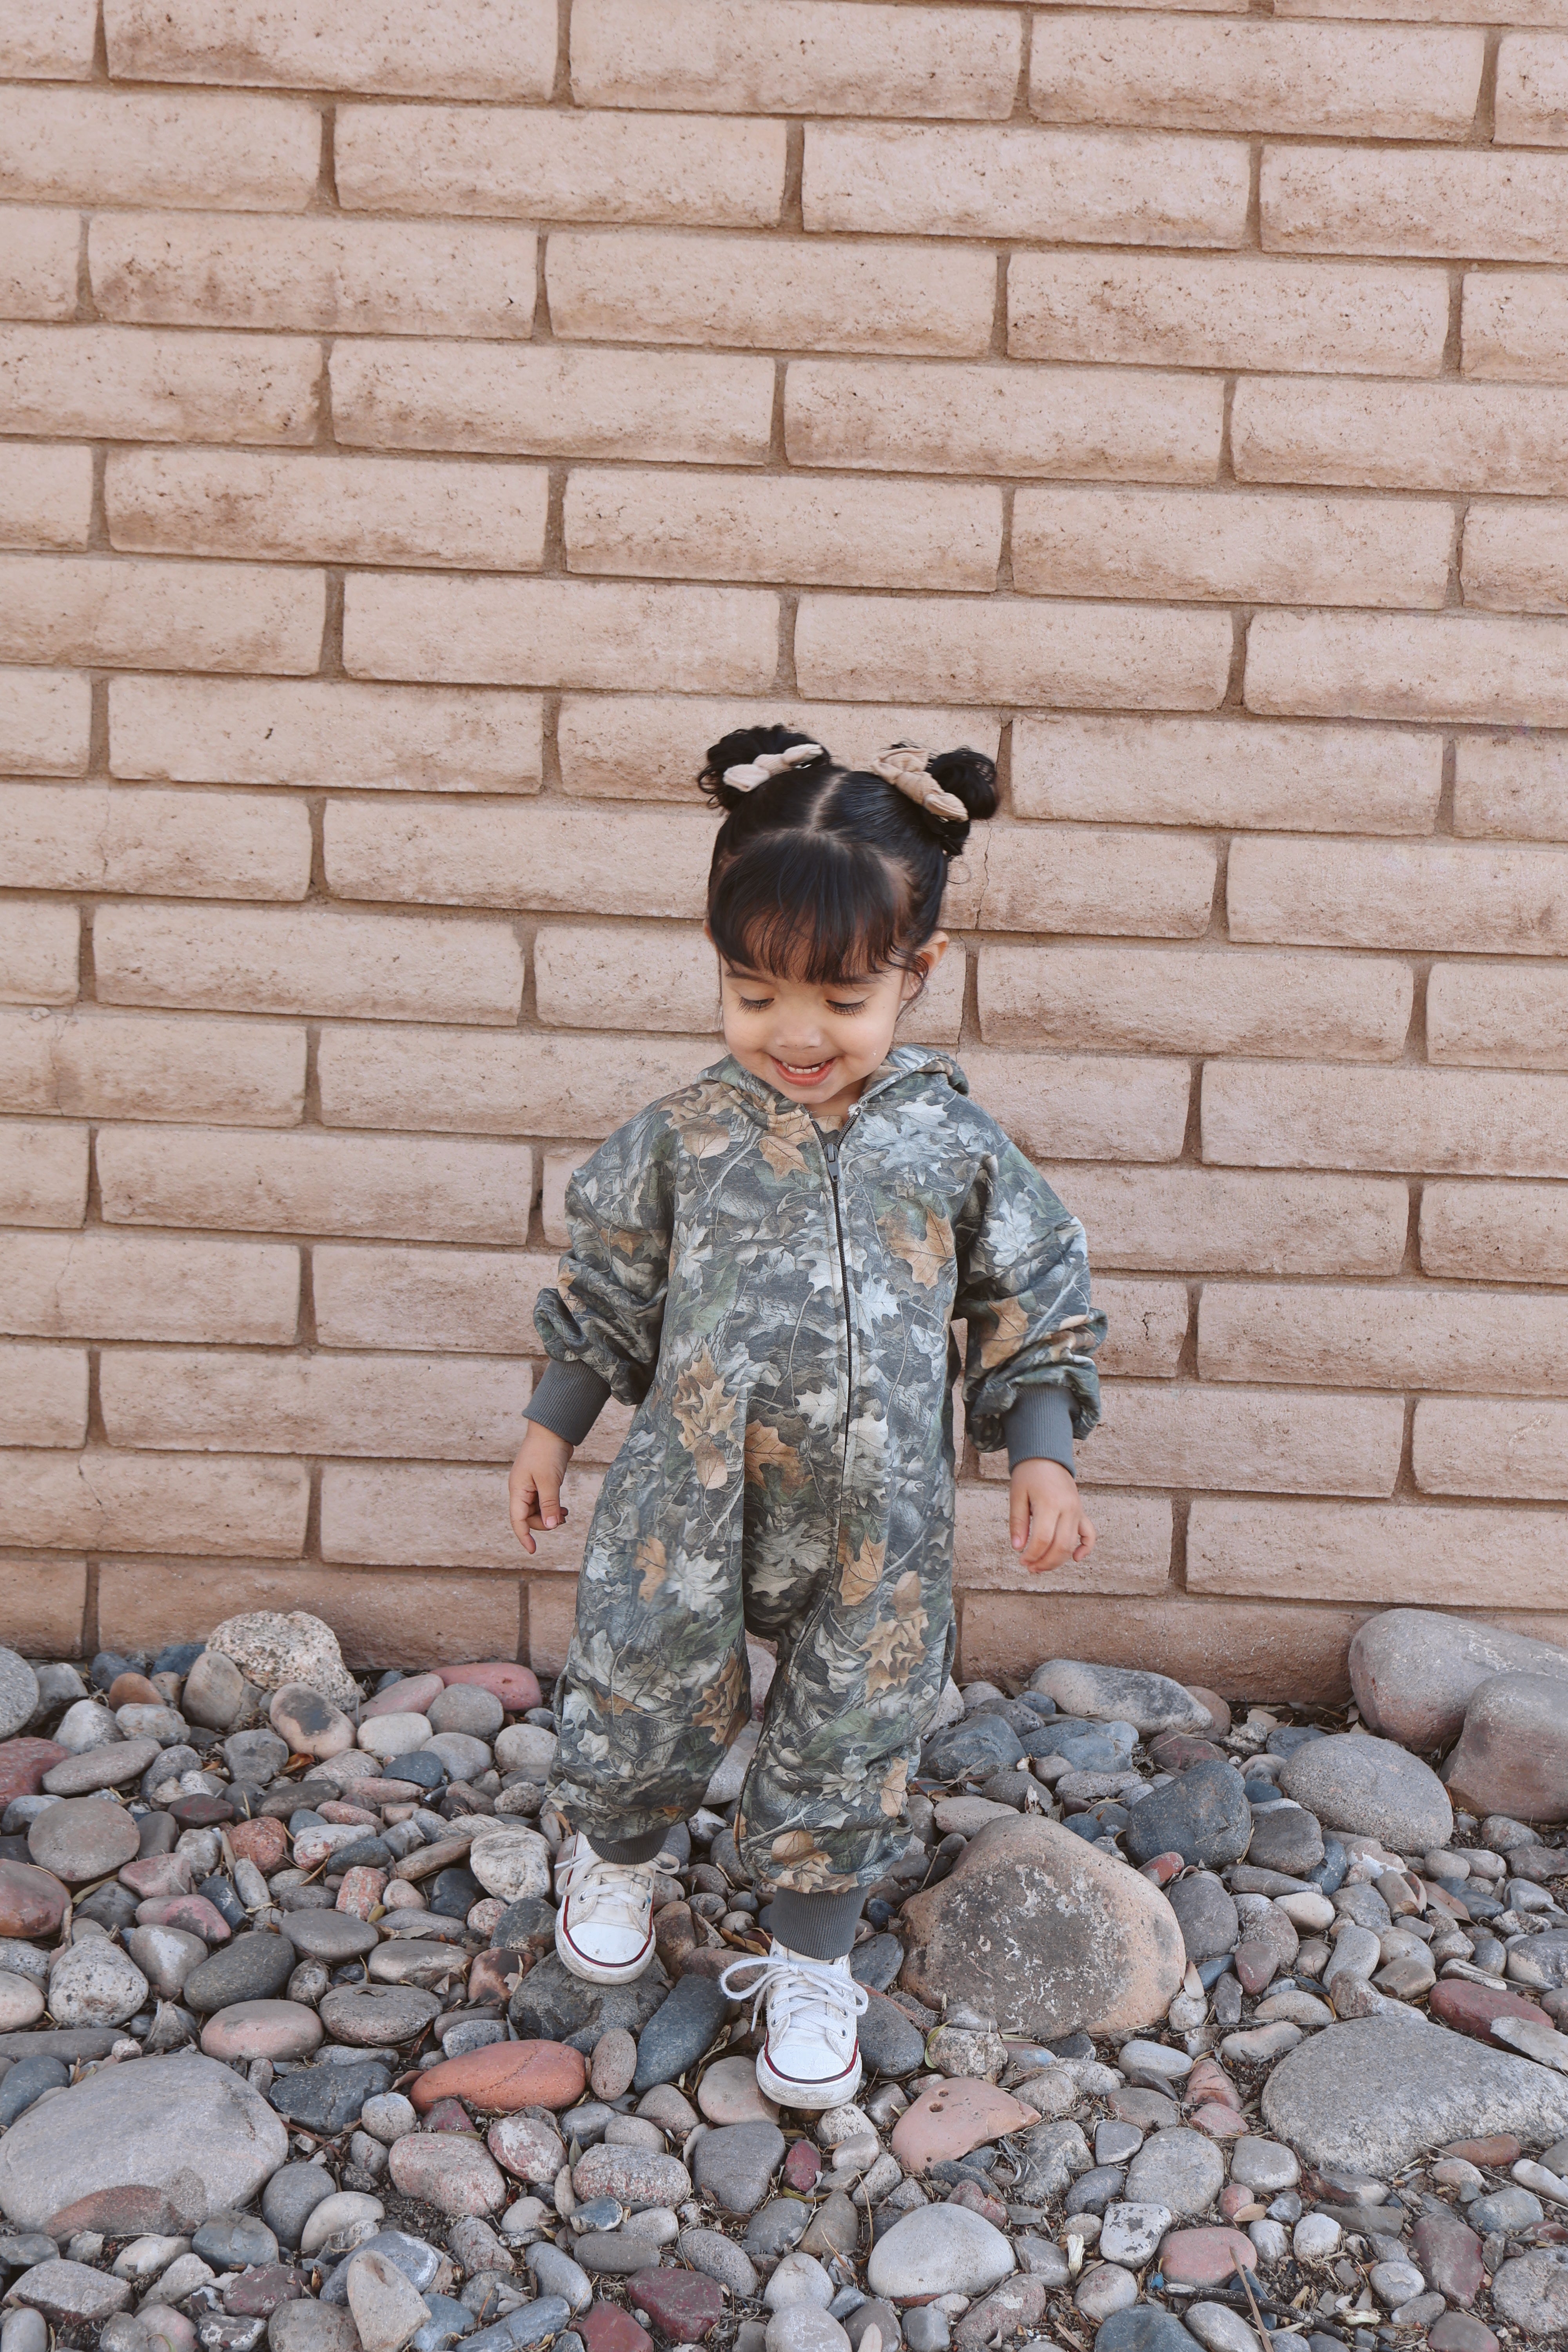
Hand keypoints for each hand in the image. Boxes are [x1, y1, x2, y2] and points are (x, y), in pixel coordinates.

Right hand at [509, 1425, 572, 1555]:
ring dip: (550, 1515)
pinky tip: (563, 1508)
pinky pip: (544, 1501)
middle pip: (529, 1517)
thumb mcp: (549, 1481)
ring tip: (565, 1514)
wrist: (552, 1430)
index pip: (517, 1520)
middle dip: (544, 1523)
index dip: (524, 1536)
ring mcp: (531, 1486)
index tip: (533, 1550)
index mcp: (518, 1490)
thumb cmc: (547, 1452)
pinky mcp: (541, 1482)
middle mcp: (521, 1489)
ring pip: (537, 1510)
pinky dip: (553, 1507)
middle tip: (561, 1520)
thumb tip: (549, 1525)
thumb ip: (549, 1504)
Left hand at [1010, 1458, 1095, 1573]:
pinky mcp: (1081, 1512)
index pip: (1043, 1539)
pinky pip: (1090, 1534)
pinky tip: (1076, 1558)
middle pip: (1060, 1546)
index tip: (1021, 1560)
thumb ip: (1017, 1522)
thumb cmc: (1028, 1475)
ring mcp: (1077, 1511)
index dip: (1032, 1555)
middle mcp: (1067, 1508)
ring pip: (1072, 1544)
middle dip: (1045, 1562)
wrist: (1046, 1456)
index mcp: (1049, 1503)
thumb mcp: (1017, 1496)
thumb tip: (1017, 1548)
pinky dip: (1086, 1548)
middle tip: (1030, 1568)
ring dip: (1058, 1560)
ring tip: (1041, 1566)